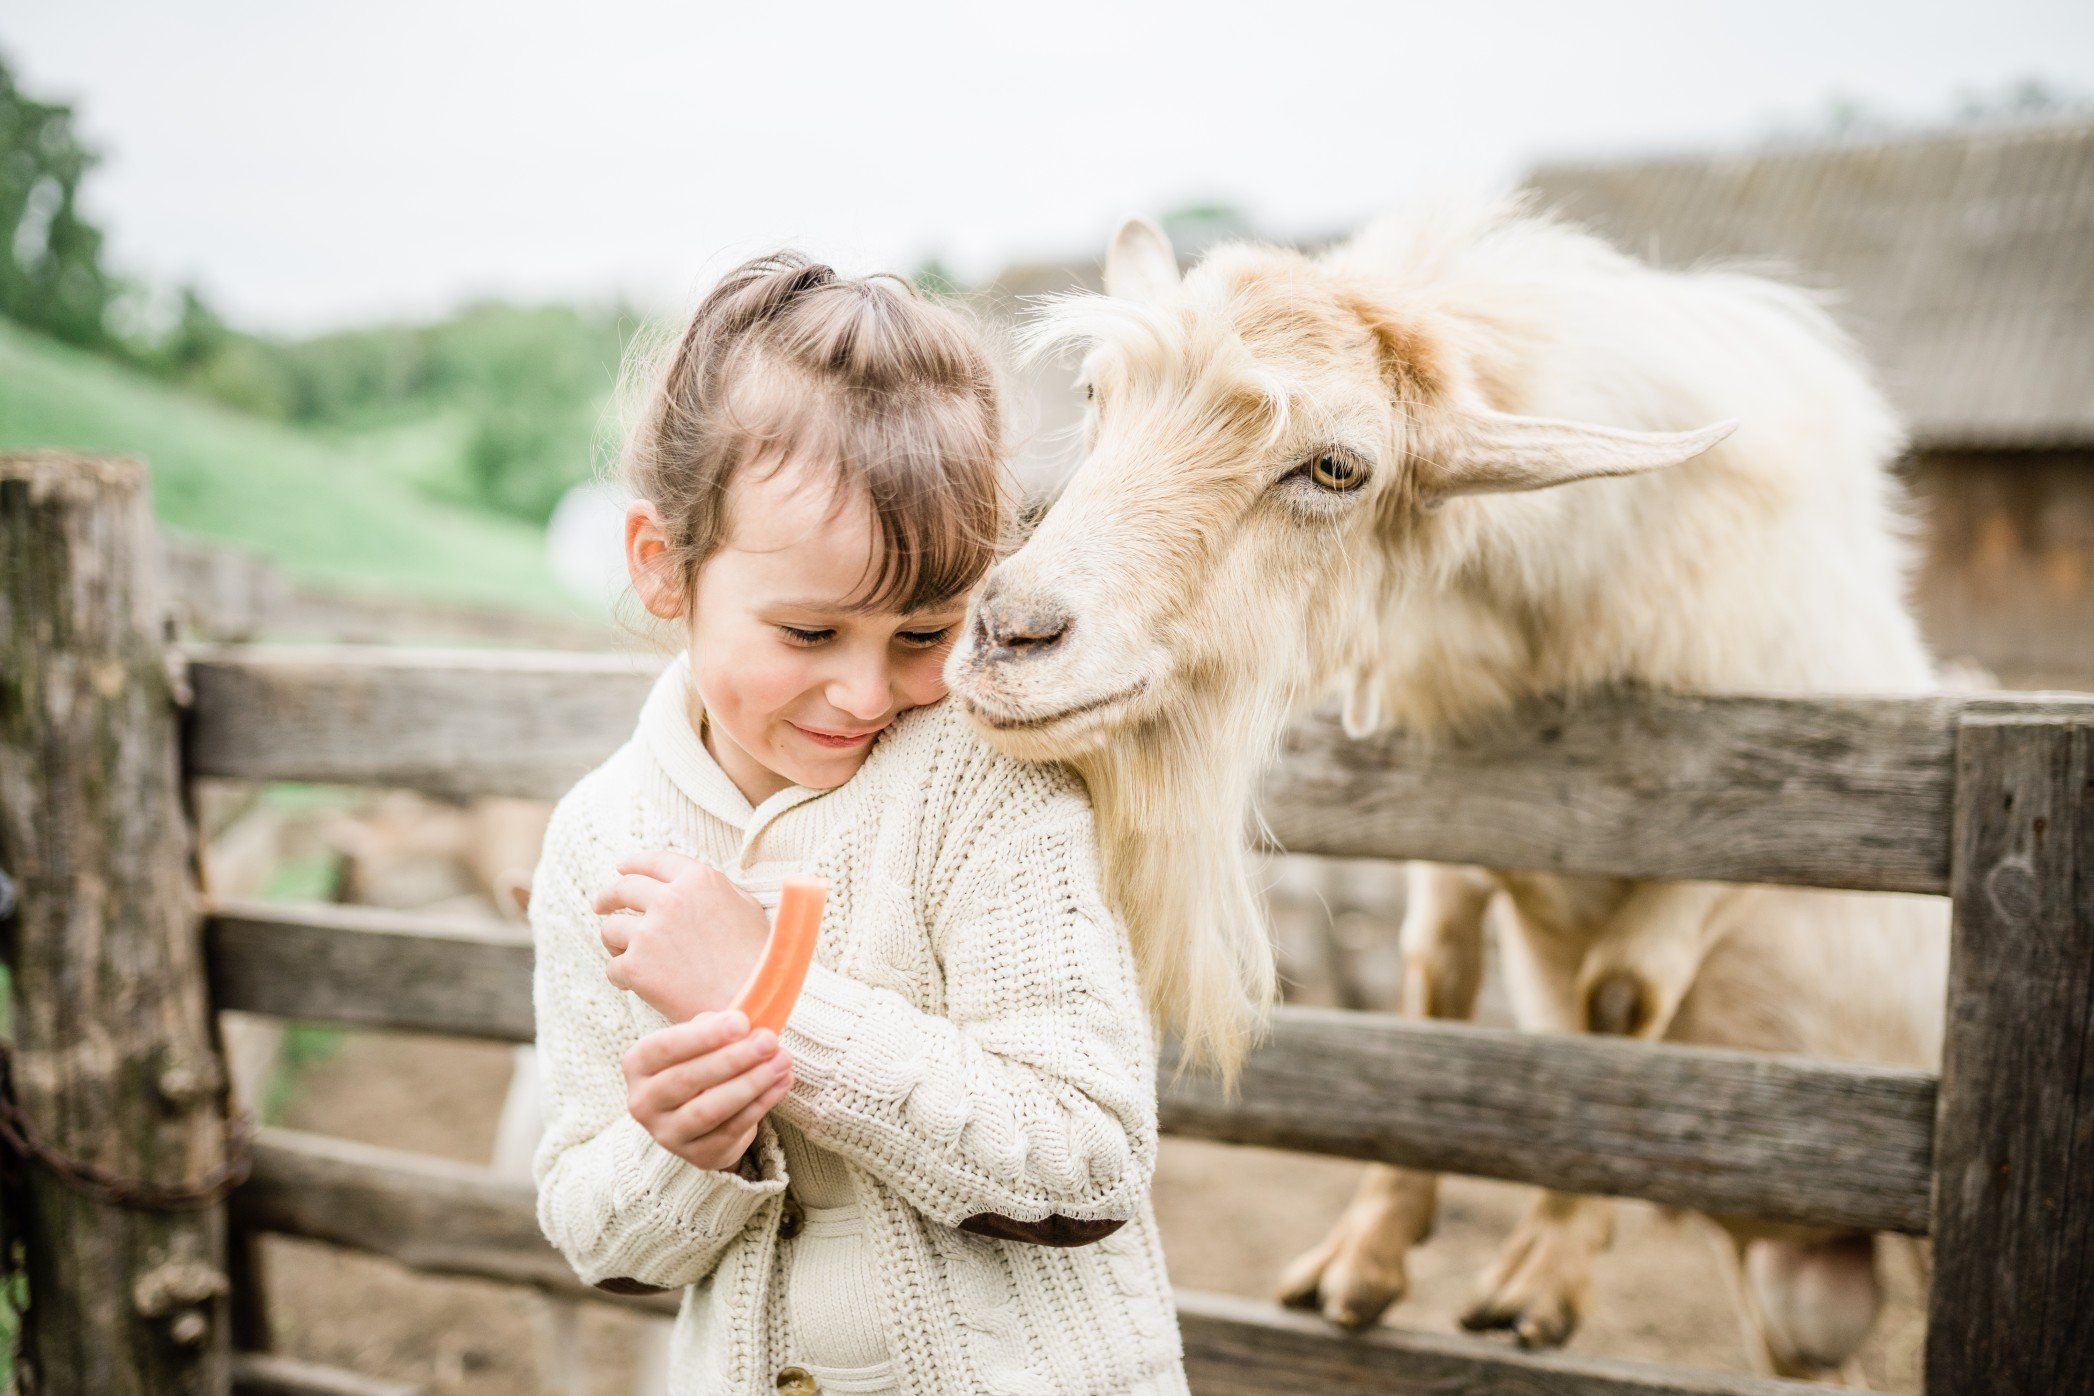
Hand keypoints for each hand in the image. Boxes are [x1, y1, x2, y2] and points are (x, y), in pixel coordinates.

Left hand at [593, 850, 770, 1021]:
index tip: (621, 868)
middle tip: (602, 906)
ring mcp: (649, 933)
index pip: (654, 861)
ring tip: (623, 952)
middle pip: (622, 889)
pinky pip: (612, 967)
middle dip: (608, 897)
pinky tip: (635, 983)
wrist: (752, 1001)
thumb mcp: (746, 907)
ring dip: (613, 940)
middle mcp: (670, 899)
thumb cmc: (757, 958)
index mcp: (698, 880)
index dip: (633, 864)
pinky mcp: (636, 967)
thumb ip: (718, 890)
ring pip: (610, 928)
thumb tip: (698, 886)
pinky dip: (621, 976)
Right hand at [623, 1010, 792, 1171]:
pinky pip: (731, 1129)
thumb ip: (715, 1028)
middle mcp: (643, 1103)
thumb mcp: (700, 1040)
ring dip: (750, 1083)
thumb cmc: (701, 1063)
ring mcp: (667, 1135)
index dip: (703, 1036)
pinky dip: (761, 1104)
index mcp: (637, 1064)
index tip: (741, 1022)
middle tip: (769, 1041)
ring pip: (709, 1109)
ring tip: (782, 1061)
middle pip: (687, 1079)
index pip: (664, 1048)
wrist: (700, 1114)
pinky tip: (781, 1083)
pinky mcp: (697, 1155)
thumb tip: (744, 1025)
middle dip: (733, 1059)